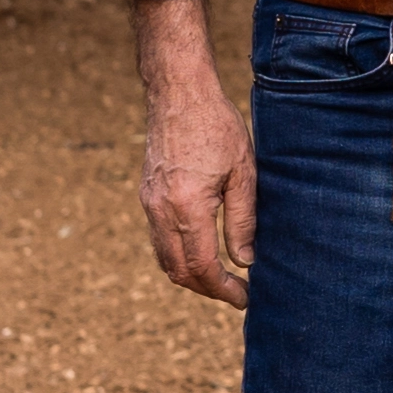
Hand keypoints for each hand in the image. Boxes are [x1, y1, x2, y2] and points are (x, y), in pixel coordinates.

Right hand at [132, 0, 253, 306]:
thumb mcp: (243, 173)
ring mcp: (149, 204)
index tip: (246, 298)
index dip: (224, 290)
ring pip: (165, 259)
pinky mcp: (146, 196)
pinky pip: (158, 240)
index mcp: (187, 207)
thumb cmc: (217, 126)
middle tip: (237, 294)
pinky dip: (178, 256)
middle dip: (208, 290)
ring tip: (223, 278)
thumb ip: (243, 220)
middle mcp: (161, 211)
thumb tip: (245, 262)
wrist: (178, 93)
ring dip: (191, 276)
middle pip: (179, 272)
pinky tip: (202, 252)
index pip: (203, 267)